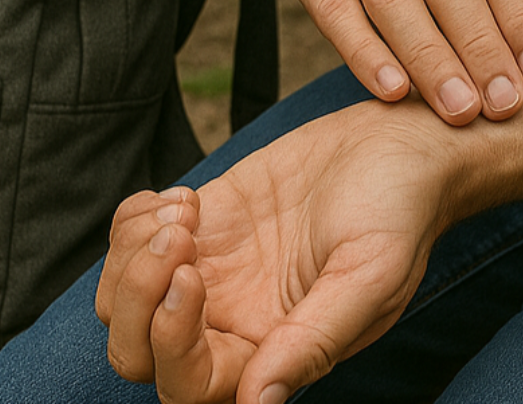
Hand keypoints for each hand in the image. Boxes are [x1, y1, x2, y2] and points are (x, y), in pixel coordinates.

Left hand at [97, 100, 460, 403]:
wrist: (397, 145)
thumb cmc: (398, 211)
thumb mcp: (370, 276)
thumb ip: (314, 339)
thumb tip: (260, 402)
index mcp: (274, 346)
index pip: (189, 384)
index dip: (169, 342)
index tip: (191, 275)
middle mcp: (235, 316)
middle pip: (137, 348)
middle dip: (137, 295)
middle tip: (180, 234)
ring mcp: (214, 265)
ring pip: (124, 293)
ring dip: (133, 250)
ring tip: (185, 208)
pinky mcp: (206, 218)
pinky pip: (135, 235)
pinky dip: (136, 217)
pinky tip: (184, 197)